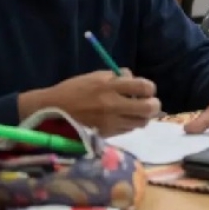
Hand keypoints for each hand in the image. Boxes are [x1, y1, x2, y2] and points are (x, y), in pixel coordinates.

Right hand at [24, 69, 161, 135]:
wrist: (54, 110)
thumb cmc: (74, 89)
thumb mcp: (96, 76)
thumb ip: (117, 77)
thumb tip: (134, 79)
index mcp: (110, 86)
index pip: (144, 87)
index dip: (150, 88)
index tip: (146, 89)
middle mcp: (114, 105)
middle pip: (149, 108)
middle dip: (154, 105)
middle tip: (149, 102)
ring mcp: (111, 121)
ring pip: (142, 122)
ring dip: (143, 116)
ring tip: (136, 112)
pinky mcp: (108, 133)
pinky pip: (129, 130)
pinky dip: (131, 124)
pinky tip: (123, 119)